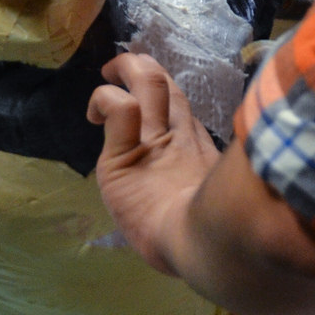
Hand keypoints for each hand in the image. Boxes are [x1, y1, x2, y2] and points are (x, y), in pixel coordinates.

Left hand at [87, 53, 220, 277]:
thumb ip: (204, 188)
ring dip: (125, 68)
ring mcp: (156, 140)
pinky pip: (119, 108)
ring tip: (110, 71)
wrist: (205, 247)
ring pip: (147, 81)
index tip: (149, 97)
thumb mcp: (211, 205)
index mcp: (198, 150)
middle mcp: (180, 136)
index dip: (164, 92)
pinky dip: (104, 101)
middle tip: (129, 68)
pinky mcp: (127, 152)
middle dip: (145, 68)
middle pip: (168, 85)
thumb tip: (220, 199)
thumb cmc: (208, 239)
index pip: (180, 106)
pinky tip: (94, 116)